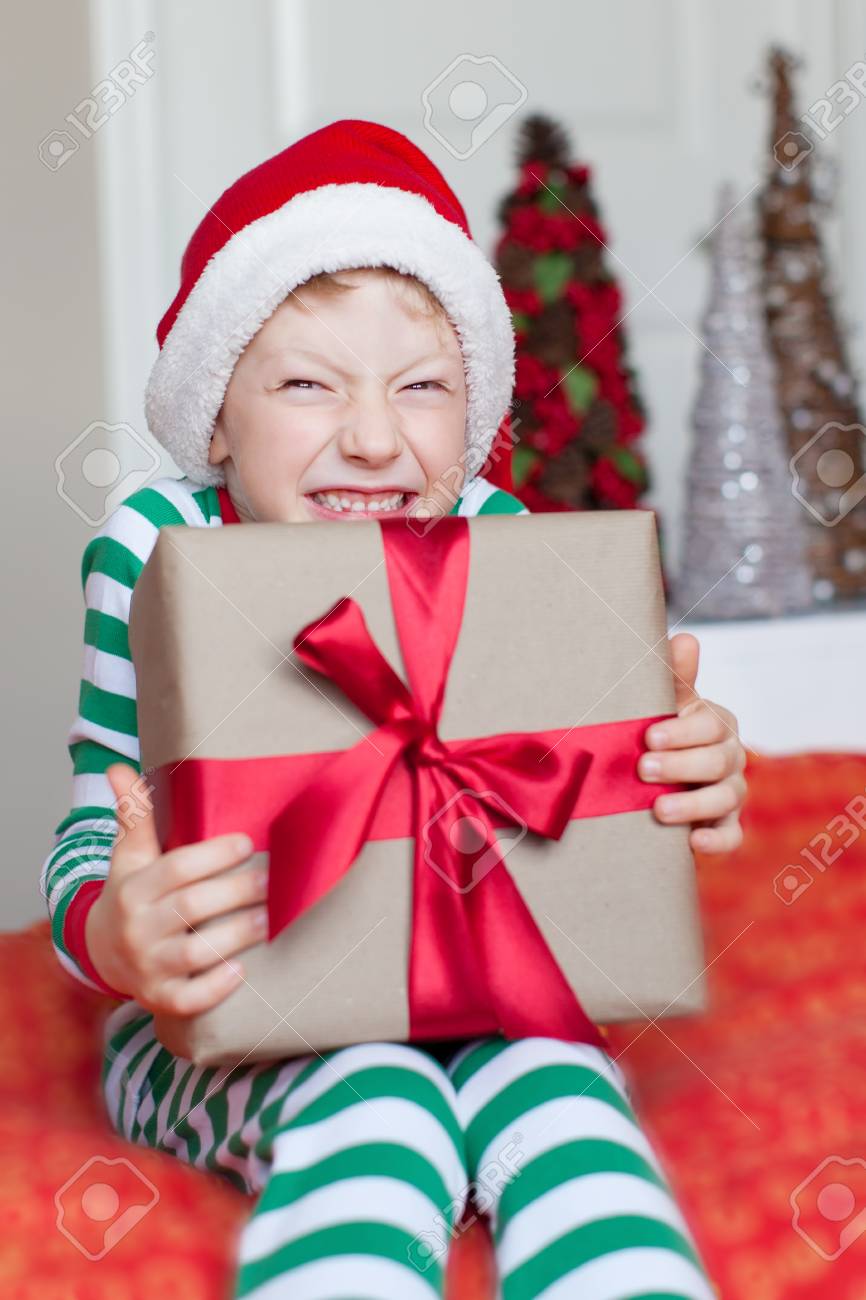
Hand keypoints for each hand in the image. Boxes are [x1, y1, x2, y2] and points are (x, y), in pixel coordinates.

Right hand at [84, 763, 268, 1015]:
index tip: (247, 843)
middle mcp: (137, 929)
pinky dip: (214, 988)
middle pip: (191, 908)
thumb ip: (134, 813)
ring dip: (236, 936)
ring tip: (270, 920)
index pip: (175, 868)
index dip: (213, 855)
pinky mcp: (159, 998)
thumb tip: (121, 767)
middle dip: (236, 893)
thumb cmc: (130, 894)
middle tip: (273, 881)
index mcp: (132, 889)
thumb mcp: (128, 855)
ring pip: (194, 953)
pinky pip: (187, 999)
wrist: (102, 953)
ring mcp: (148, 966)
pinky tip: (241, 971)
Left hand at [638, 633, 746, 853]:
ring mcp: (729, 794)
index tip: (649, 735)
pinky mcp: (723, 826)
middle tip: (643, 768)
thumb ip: (674, 675)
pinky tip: (694, 843)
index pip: (711, 725)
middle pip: (717, 762)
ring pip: (725, 800)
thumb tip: (686, 638)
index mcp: (716, 723)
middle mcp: (730, 757)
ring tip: (658, 809)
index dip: (682, 731)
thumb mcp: (663, 703)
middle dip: (681, 766)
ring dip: (693, 806)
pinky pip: (732, 837)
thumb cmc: (657, 731)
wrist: (649, 778)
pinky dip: (717, 842)